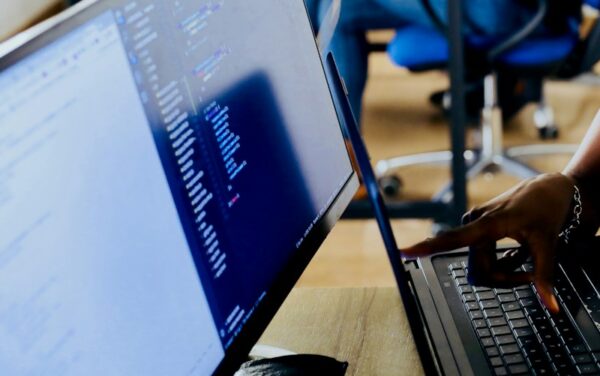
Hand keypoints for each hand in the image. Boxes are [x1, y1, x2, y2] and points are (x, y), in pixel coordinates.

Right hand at [402, 173, 579, 312]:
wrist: (549, 188)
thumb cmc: (546, 209)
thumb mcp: (548, 244)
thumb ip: (544, 276)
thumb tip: (551, 306)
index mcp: (488, 223)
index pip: (453, 239)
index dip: (427, 247)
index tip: (403, 252)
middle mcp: (476, 222)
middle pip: (480, 268)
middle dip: (505, 278)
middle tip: (529, 275)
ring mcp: (477, 225)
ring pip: (483, 265)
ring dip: (505, 270)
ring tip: (526, 261)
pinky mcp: (479, 226)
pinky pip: (484, 255)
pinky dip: (502, 262)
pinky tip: (516, 252)